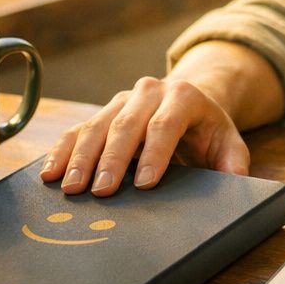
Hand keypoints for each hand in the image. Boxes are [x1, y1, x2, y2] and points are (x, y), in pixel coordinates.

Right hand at [40, 76, 249, 196]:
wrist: (189, 104)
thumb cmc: (209, 132)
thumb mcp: (229, 145)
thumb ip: (234, 163)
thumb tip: (234, 184)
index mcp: (184, 96)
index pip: (165, 124)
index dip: (155, 154)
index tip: (144, 184)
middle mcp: (150, 92)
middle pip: (126, 124)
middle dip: (112, 159)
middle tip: (100, 191)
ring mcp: (121, 100)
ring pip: (97, 125)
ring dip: (81, 158)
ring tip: (70, 188)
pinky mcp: (102, 112)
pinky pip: (77, 130)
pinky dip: (62, 151)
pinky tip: (50, 173)